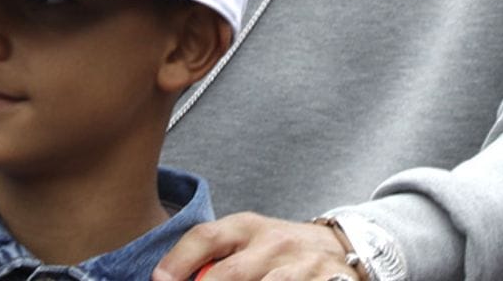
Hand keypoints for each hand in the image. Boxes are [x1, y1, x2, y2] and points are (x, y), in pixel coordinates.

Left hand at [155, 214, 361, 280]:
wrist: (343, 249)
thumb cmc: (283, 250)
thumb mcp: (251, 241)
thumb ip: (218, 256)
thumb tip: (169, 277)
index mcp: (249, 227)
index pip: (207, 237)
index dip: (179, 260)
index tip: (159, 279)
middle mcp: (274, 243)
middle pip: (231, 273)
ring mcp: (301, 267)